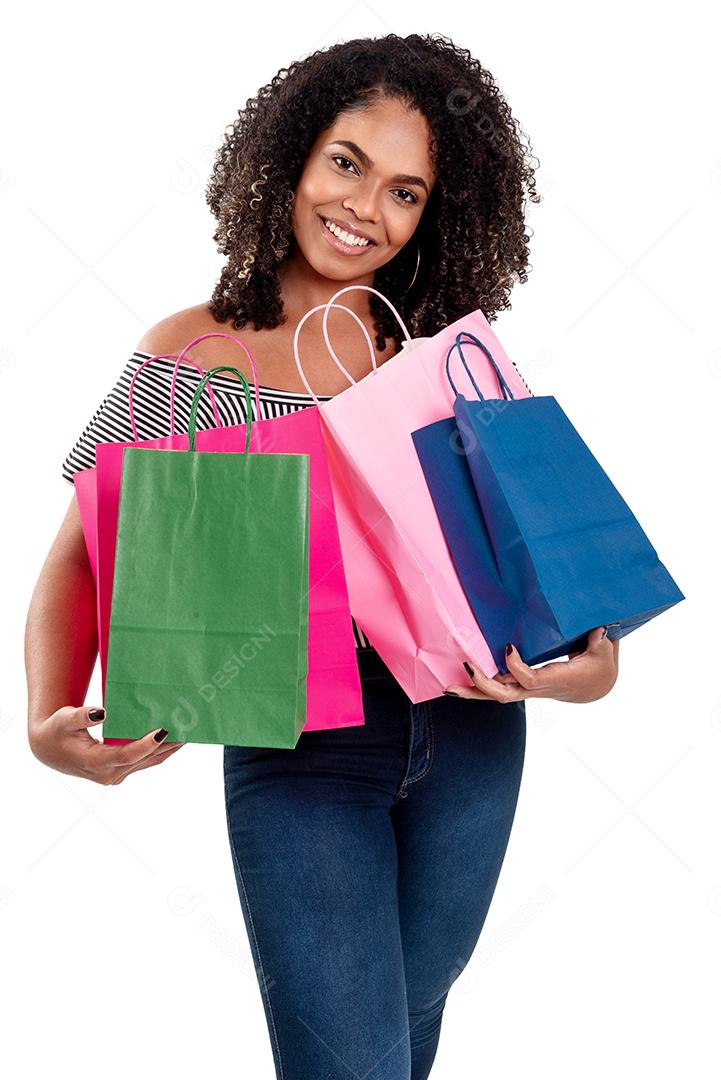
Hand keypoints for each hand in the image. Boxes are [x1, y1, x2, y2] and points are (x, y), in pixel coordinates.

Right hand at [29, 706, 184, 784]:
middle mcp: (108, 774)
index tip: (164, 730)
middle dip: (168, 745)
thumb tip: (101, 712)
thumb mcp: (64, 720)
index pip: (127, 755)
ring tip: (189, 731)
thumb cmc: (55, 731)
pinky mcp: (119, 771)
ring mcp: (115, 775)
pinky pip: (145, 762)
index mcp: (95, 763)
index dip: (146, 744)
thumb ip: (81, 716)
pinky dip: (160, 750)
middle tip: (188, 727)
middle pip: (145, 759)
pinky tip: (174, 738)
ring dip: (168, 749)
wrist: (48, 748)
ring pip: (148, 763)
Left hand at [445, 626, 618, 703]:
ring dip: (472, 691)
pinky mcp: (522, 685)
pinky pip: (497, 688)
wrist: (597, 687)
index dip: (515, 667)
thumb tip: (599, 628)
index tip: (507, 646)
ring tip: (448, 687)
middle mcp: (536, 688)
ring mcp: (526, 688)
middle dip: (482, 684)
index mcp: (554, 679)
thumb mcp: (604, 652)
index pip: (529, 679)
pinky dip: (478, 686)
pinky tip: (458, 681)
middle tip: (465, 665)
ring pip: (496, 695)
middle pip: (504, 694)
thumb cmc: (599, 668)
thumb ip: (600, 640)